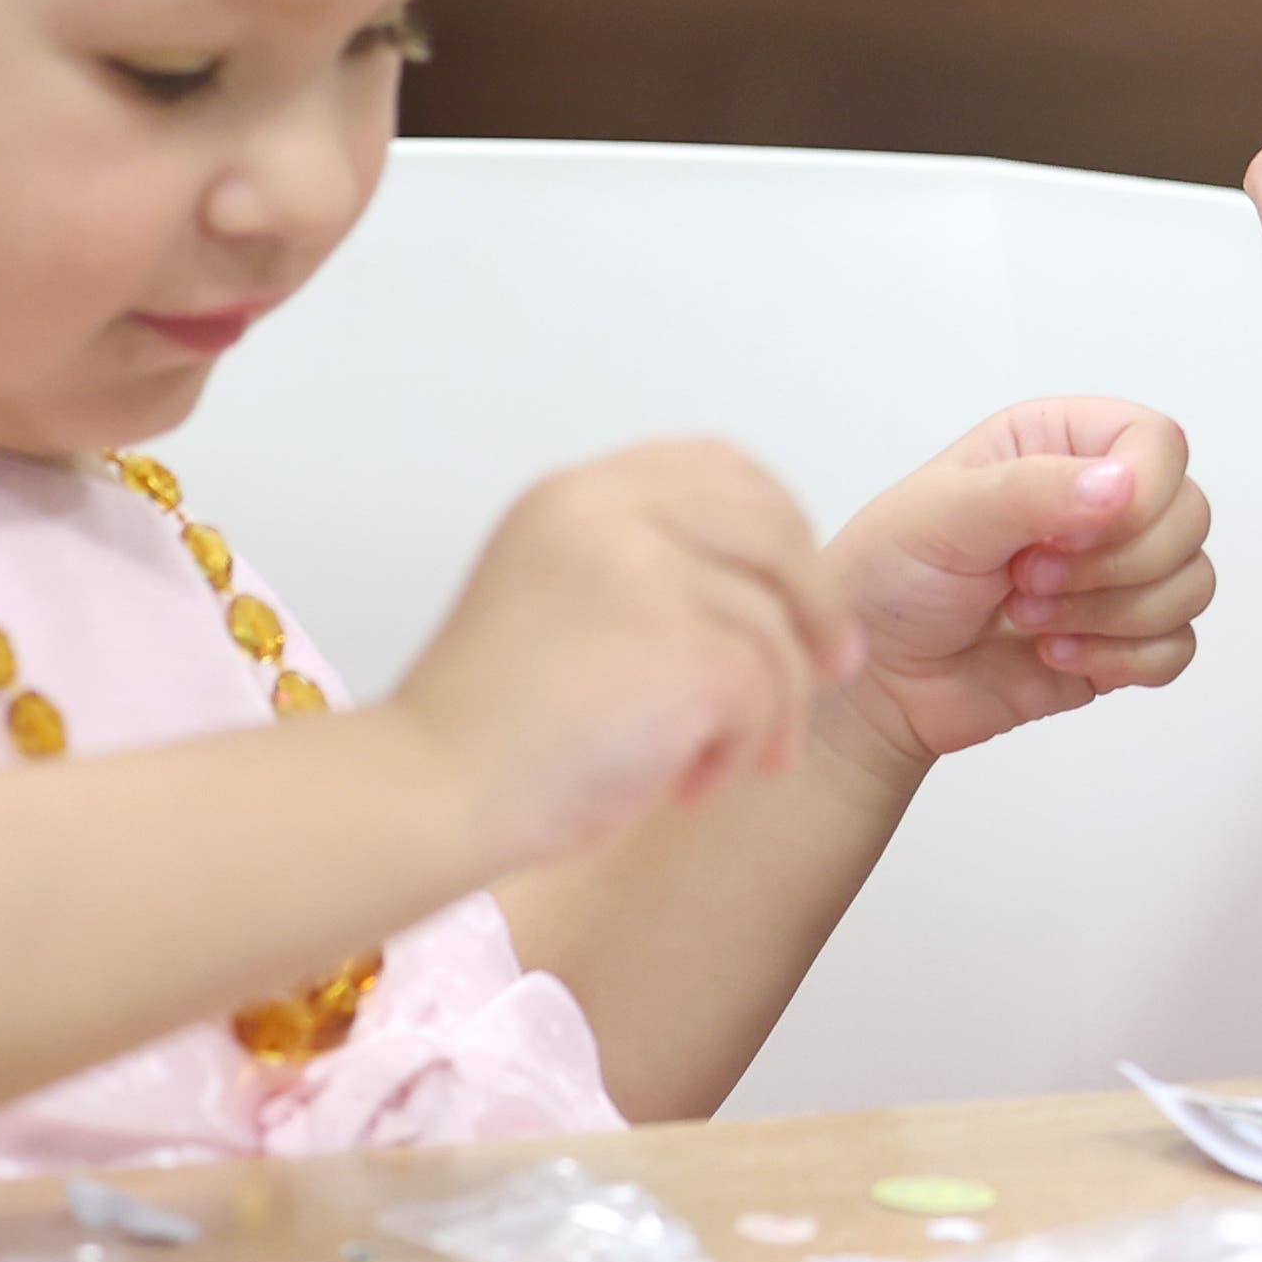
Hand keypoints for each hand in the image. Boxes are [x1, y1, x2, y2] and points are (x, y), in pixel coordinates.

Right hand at [392, 437, 861, 870]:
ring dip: (772, 709)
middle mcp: (608, 512)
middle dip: (817, 603)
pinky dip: (744, 748)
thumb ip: (645, 565)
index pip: (719, 466)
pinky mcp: (677, 645)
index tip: (797, 588)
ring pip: (775, 627)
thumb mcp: (562, 600)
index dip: (778, 523)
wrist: (427, 795)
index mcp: (576, 495)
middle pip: (773, 527)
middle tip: (834, 666)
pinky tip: (685, 786)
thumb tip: (774, 580)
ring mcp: (643, 572)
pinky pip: (765, 692)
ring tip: (723, 763)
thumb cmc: (491, 729)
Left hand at [825, 397, 1218, 766]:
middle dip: (1115, 565)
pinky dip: (1123, 660)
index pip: (1159, 444)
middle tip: (1028, 581)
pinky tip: (1056, 656)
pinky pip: (1178, 646)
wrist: (875, 683)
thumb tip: (1121, 485)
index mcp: (1059, 443)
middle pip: (1189, 516)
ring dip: (1112, 616)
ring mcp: (1117, 573)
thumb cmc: (888, 580)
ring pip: (1192, 583)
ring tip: (1031, 622)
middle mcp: (1099, 501)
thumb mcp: (942, 515)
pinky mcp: (1123, 638)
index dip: (1139, 493)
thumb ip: (1032, 491)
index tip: (1070, 534)